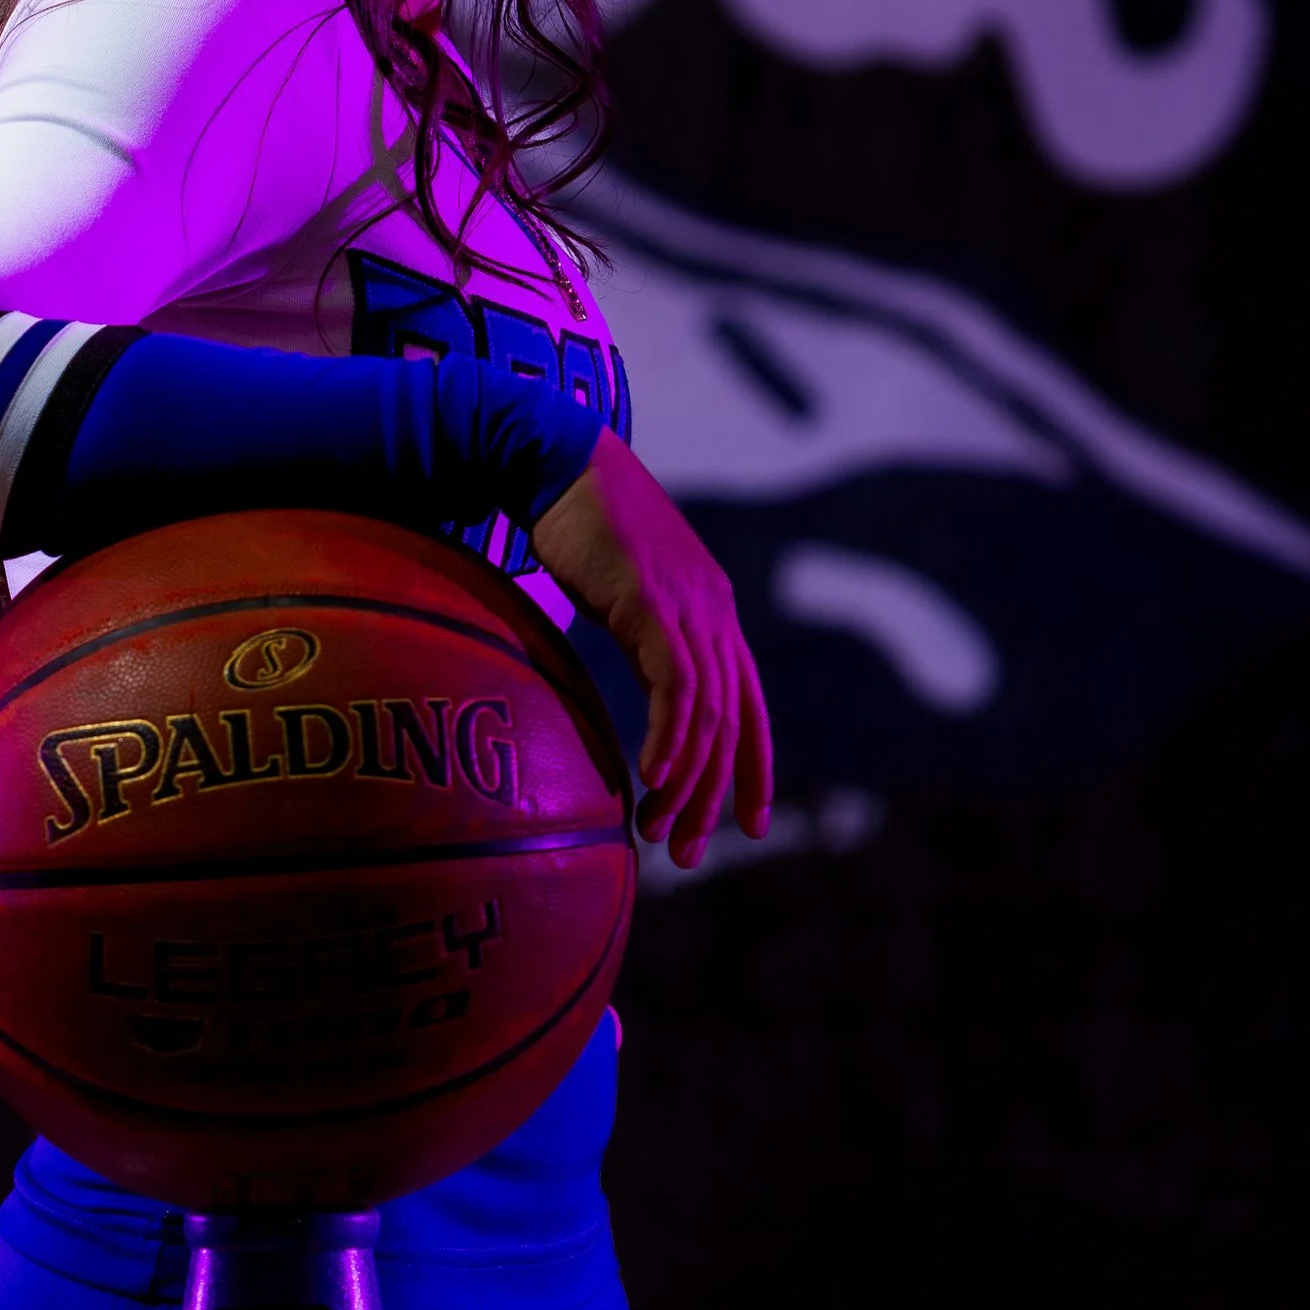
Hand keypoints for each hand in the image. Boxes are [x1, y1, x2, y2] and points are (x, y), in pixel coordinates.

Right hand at [530, 429, 772, 865]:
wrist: (556, 458)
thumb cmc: (579, 525)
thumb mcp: (623, 596)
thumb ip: (642, 640)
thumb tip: (636, 688)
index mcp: (712, 613)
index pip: (748, 705)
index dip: (753, 768)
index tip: (747, 824)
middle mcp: (714, 612)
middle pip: (732, 723)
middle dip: (715, 796)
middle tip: (688, 851)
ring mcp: (687, 606)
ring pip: (707, 714)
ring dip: (685, 781)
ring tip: (658, 828)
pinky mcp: (652, 601)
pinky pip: (676, 686)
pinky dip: (670, 738)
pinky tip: (651, 776)